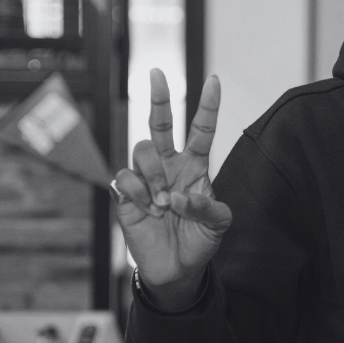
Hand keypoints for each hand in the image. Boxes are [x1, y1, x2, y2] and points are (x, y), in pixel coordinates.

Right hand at [113, 69, 230, 310]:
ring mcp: (146, 178)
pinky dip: (139, 193)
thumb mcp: (218, 224)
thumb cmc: (200, 240)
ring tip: (164, 203)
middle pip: (161, 123)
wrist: (177, 268)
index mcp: (195, 166)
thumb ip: (207, 207)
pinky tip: (149, 210)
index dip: (208, 106)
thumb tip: (179, 197)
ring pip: (143, 148)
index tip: (214, 80)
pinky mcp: (125, 194)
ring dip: (155, 174)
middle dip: (159, 97)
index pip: (201, 129)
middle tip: (157, 74)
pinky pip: (124, 177)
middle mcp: (169, 165)